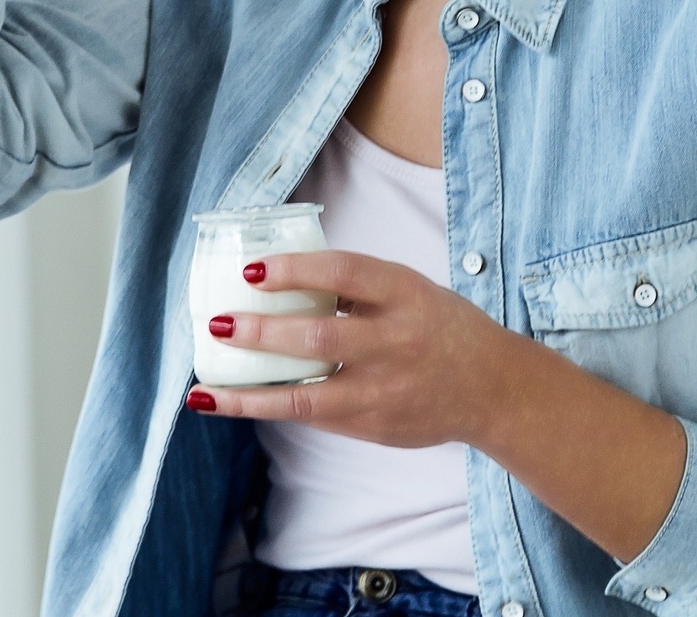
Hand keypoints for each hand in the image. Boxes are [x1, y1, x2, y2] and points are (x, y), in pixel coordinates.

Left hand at [188, 250, 506, 448]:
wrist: (490, 388)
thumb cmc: (438, 327)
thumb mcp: (409, 290)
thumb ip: (356, 286)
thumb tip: (282, 275)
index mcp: (404, 293)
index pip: (343, 273)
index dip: (294, 270)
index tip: (252, 269)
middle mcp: (394, 342)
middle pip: (318, 337)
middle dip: (262, 332)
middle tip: (219, 323)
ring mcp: (383, 390)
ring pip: (306, 394)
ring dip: (250, 392)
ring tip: (206, 388)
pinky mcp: (372, 425)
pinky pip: (313, 415)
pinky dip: (270, 408)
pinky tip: (235, 403)